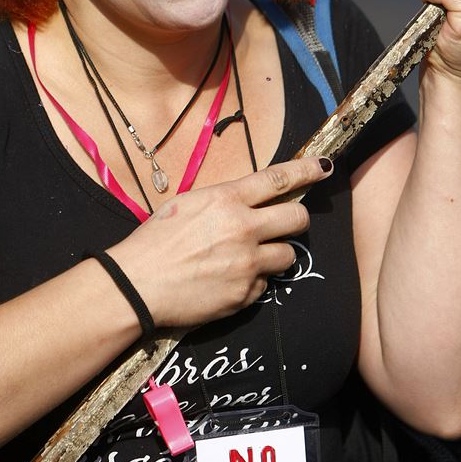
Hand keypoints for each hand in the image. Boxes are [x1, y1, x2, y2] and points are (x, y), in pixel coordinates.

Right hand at [108, 157, 331, 328]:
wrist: (136, 285)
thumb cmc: (155, 240)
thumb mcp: (188, 204)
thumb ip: (224, 201)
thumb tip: (249, 201)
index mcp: (227, 199)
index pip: (279, 180)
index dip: (307, 171)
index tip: (324, 167)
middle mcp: (243, 228)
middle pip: (298, 219)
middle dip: (297, 220)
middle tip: (285, 224)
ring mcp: (247, 263)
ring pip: (288, 255)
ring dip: (276, 254)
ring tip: (251, 257)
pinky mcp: (245, 294)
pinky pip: (265, 283)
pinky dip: (254, 280)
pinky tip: (229, 279)